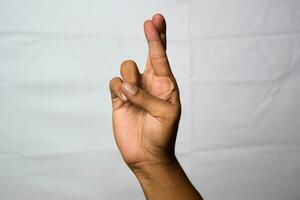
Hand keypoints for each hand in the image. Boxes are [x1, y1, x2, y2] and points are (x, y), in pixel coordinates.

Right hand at [109, 14, 180, 169]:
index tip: (155, 20)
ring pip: (127, 67)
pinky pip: (114, 82)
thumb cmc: (162, 135)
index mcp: (165, 84)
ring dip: (129, 79)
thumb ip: (147, 98)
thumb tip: (128, 87)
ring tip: (133, 97)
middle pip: (148, 53)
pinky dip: (118, 89)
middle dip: (151, 37)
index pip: (162, 56)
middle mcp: (149, 83)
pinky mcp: (119, 98)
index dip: (158, 38)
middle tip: (151, 22)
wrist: (147, 155)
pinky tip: (123, 101)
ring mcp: (133, 90)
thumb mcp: (165, 115)